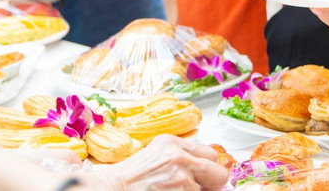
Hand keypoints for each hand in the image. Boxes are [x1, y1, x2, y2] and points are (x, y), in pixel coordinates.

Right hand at [99, 134, 227, 189]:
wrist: (109, 190)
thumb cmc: (127, 179)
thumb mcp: (155, 157)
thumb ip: (180, 158)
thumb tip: (205, 171)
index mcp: (172, 143)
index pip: (211, 155)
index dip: (208, 171)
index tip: (203, 178)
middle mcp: (179, 157)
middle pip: (219, 174)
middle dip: (210, 185)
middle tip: (197, 190)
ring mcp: (180, 179)